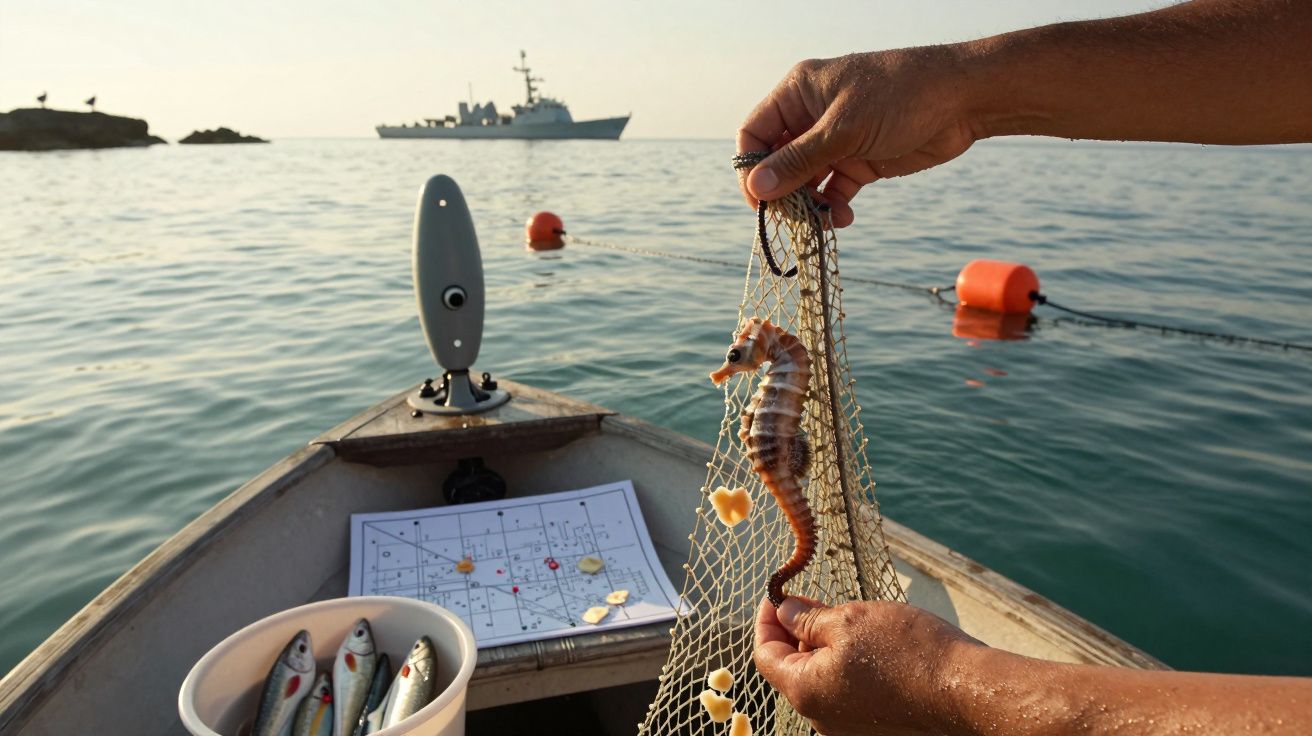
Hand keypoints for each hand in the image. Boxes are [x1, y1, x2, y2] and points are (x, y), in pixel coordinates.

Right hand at [737, 49, 978, 226]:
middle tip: (791, 218)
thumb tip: (756, 188)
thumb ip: (798, 161)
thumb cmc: (901, 95)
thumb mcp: (844, 129)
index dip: (750, 167)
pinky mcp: (860, 161)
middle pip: (777, 161)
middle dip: (781, 191)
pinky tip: (842, 218)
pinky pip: (833, 190)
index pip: (755, 132)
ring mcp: (836, 140)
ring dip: (808, 204)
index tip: (758, 200)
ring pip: (805, 181)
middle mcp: (812, 116)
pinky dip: (833, 207)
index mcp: (798, 92)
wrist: (964, 99)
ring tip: (821, 222)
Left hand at [753, 596, 982, 735]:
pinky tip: (869, 645)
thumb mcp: (849, 619)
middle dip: (797, 632)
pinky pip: (845, 692)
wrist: (963, 690)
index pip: (765, 654)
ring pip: (820, 679)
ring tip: (847, 620)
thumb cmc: (907, 652)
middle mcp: (820, 717)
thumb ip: (807, 619)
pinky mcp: (872, 727)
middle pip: (792, 669)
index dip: (767, 620)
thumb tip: (784, 612)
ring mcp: (847, 726)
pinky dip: (845, 665)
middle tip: (814, 601)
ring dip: (823, 648)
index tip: (777, 595)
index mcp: (805, 691)